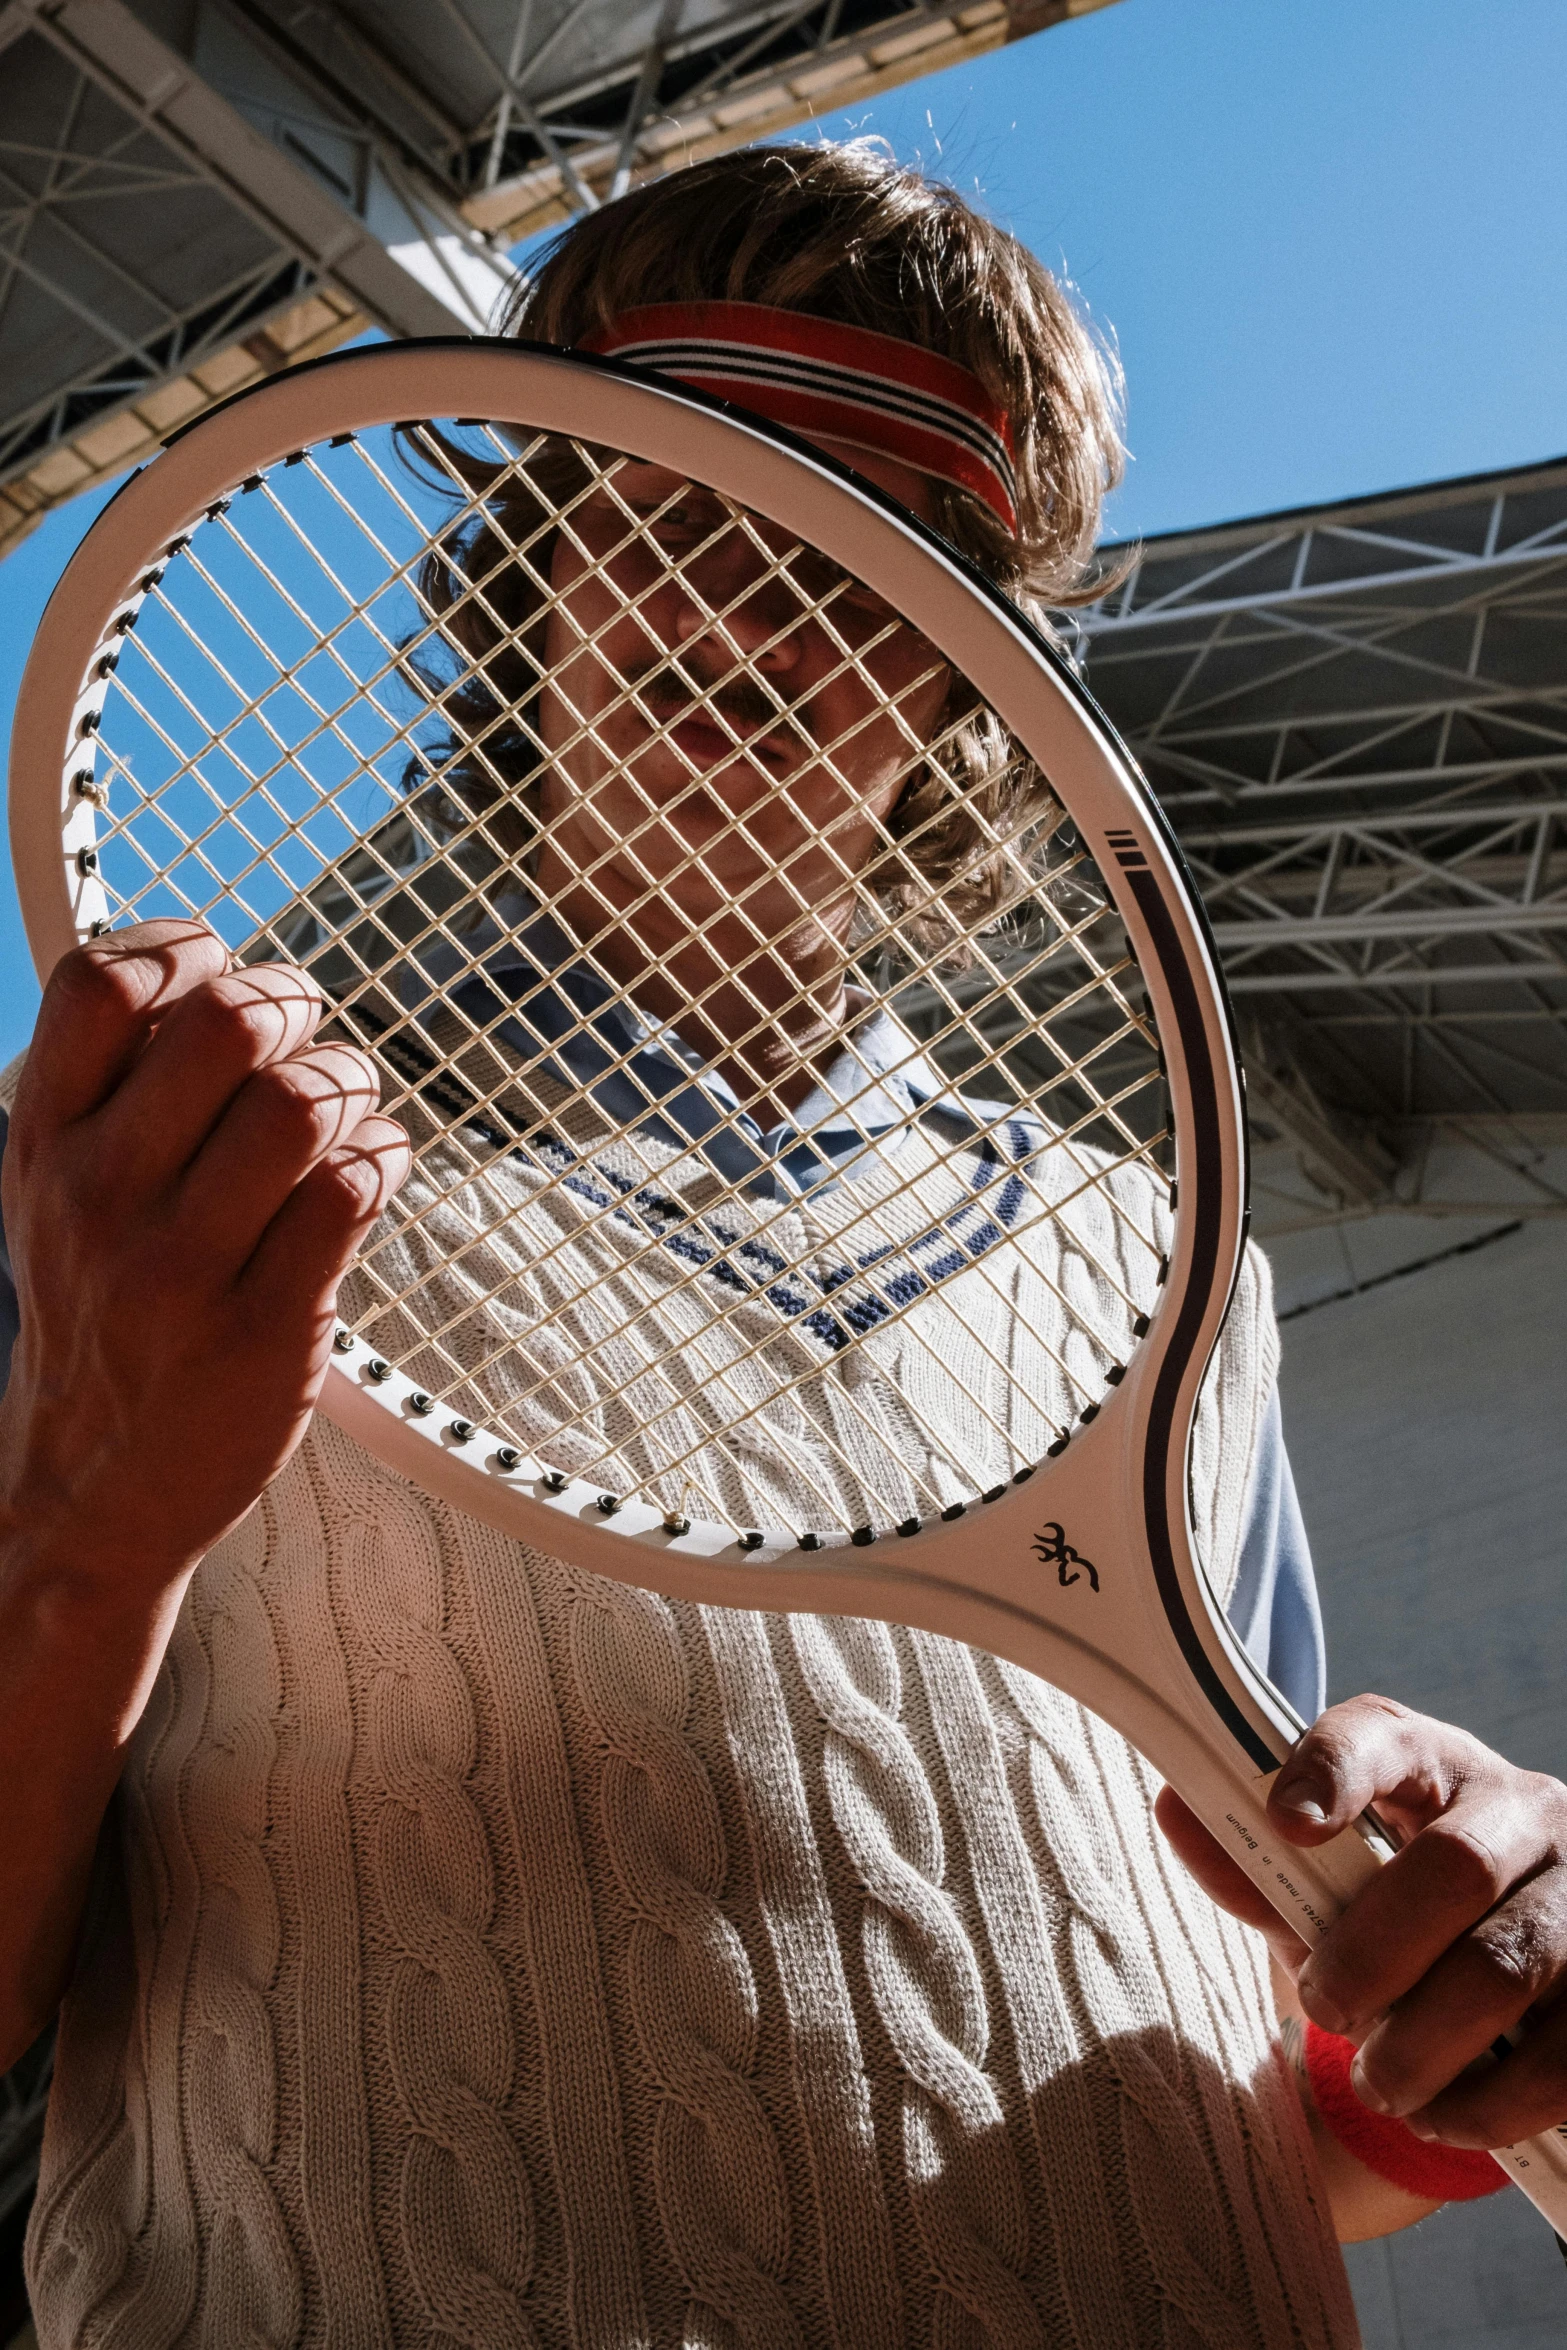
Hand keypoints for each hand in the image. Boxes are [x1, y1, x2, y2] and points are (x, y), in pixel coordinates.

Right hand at [0, 920, 409, 1584]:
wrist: (93, 1487)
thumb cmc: (101, 1311)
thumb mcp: (54, 1192)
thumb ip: (108, 1088)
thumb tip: (206, 970)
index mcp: (44, 1143)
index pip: (98, 985)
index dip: (182, 946)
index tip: (219, 967)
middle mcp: (103, 1196)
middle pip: (225, 1023)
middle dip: (293, 1003)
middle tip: (306, 1035)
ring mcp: (184, 1267)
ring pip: (303, 1103)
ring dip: (352, 1082)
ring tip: (349, 1108)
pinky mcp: (267, 1327)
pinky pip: (354, 1191)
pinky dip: (387, 1155)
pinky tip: (373, 1168)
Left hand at [1155, 1696, 1566, 2149]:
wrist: (1516, 1964)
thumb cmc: (1399, 1906)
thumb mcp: (1330, 1881)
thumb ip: (1259, 1863)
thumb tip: (1178, 1810)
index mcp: (1433, 1764)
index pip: (1381, 1738)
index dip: (1334, 1771)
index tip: (1285, 1821)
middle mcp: (1523, 1810)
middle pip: (1454, 1866)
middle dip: (1374, 1952)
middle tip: (1324, 2009)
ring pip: (1510, 1964)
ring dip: (1430, 2042)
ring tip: (1378, 2085)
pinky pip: (1565, 2050)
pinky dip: (1496, 2098)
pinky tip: (1446, 2116)